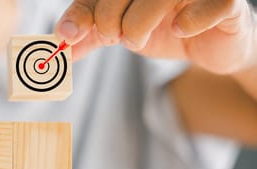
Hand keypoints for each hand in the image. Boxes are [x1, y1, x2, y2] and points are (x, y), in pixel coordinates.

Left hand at [55, 0, 256, 74]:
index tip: (67, 34)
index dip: (83, 11)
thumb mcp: (121, 31)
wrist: (208, 46)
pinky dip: (190, 20)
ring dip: (139, 23)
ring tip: (136, 40)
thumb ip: (92, 35)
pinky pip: (211, 5)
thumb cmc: (164, 29)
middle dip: (108, 18)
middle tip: (112, 38)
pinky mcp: (224, 3)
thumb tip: (61, 44)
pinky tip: (180, 30)